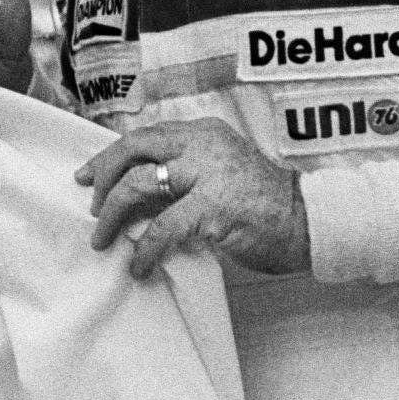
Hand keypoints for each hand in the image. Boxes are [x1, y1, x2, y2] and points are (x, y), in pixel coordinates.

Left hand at [78, 118, 310, 281]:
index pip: (145, 136)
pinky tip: (139, 266)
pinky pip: (163, 228)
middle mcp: (203, 145)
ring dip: (111, 215)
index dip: (111, 155)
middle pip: (133, 148)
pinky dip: (144, 248)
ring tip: (102, 239)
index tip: (89, 176)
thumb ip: (183, 175)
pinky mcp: (214, 207)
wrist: (309, 222)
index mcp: (204, 133)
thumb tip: (134, 197)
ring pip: (138, 184)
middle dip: (103, 176)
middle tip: (90, 206)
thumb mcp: (219, 174)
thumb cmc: (263, 204)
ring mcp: (208, 174)